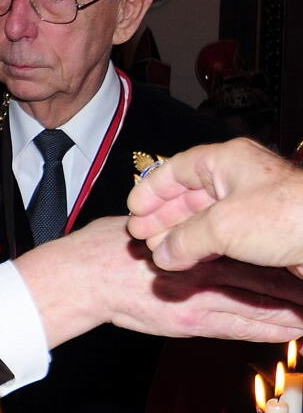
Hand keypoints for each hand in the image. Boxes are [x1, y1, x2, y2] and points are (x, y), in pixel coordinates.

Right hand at [16, 216, 302, 348]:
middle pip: (254, 260)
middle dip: (286, 269)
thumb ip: (173, 226)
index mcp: (186, 228)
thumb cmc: (102, 249)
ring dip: (289, 299)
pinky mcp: (191, 317)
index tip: (279, 234)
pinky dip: (270, 325)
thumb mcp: (142, 224)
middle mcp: (197, 257)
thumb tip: (190, 225)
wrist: (79, 279)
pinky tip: (292, 327)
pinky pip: (240, 323)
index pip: (235, 227)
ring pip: (256, 293)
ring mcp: (196, 289)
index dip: (262, 234)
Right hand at [127, 138, 302, 276]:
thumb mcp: (222, 226)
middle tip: (141, 235)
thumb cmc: (287, 217)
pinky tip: (189, 260)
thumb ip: (184, 240)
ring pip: (205, 217)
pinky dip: (203, 246)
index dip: (151, 190)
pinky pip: (224, 235)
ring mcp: (253, 204)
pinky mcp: (265, 230)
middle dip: (163, 217)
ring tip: (160, 253)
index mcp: (226, 161)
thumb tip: (162, 256)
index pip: (176, 170)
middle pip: (189, 194)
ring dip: (181, 235)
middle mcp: (239, 178)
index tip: (133, 209)